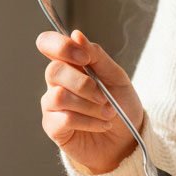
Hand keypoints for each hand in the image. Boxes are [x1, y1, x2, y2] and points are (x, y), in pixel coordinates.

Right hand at [36, 29, 144, 173]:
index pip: (48, 44)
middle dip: (84, 83)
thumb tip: (76, 35)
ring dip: (90, 105)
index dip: (61, 46)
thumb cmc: (121, 106)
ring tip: (108, 113)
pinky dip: (89, 121)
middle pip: (53, 71)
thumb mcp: (117, 77)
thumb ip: (97, 56)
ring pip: (59, 96)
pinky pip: (64, 119)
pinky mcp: (53, 127)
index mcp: (71, 64)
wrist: (127, 140)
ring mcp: (52, 105)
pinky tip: (102, 125)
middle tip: (104, 96)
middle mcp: (57, 82)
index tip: (84, 57)